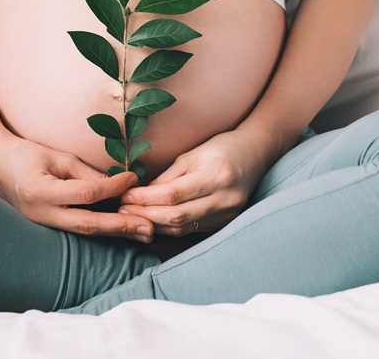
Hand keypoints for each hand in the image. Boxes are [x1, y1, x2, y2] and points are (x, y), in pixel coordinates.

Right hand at [0, 135, 154, 241]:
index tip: (133, 178)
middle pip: (88, 225)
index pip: (86, 193)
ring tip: (143, 233)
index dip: (113, 187)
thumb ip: (86, 173)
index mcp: (40, 191)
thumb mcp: (57, 156)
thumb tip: (118, 186)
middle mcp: (39, 213)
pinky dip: (100, 229)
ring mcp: (40, 224)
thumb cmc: (26, 154)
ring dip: (115, 233)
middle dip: (121, 226)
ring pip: (84, 233)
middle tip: (149, 228)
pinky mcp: (44, 227)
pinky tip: (121, 229)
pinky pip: (76, 231)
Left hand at [119, 129, 281, 235]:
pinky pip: (192, 230)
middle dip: (145, 215)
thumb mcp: (192, 155)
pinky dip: (170, 228)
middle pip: (176, 217)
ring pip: (183, 228)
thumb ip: (168, 177)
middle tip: (123, 210)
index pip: (172, 195)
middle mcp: (225, 199)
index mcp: (216, 176)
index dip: (145, 198)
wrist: (255, 154)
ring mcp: (227, 214)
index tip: (125, 196)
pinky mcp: (225, 222)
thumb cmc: (221, 148)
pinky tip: (153, 222)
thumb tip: (141, 196)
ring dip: (155, 225)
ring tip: (133, 217)